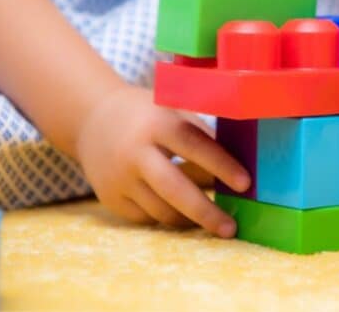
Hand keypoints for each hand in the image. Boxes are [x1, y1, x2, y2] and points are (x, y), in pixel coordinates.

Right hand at [76, 86, 249, 235]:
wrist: (92, 119)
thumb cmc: (147, 115)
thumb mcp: (172, 111)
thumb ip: (201, 134)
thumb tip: (238, 165)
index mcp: (156, 123)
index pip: (193, 145)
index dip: (221, 165)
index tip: (245, 183)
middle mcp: (135, 152)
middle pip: (174, 189)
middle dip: (206, 212)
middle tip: (231, 228)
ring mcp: (120, 178)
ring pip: (162, 210)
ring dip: (190, 218)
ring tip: (212, 219)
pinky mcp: (111, 199)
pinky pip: (147, 217)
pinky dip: (168, 216)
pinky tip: (181, 212)